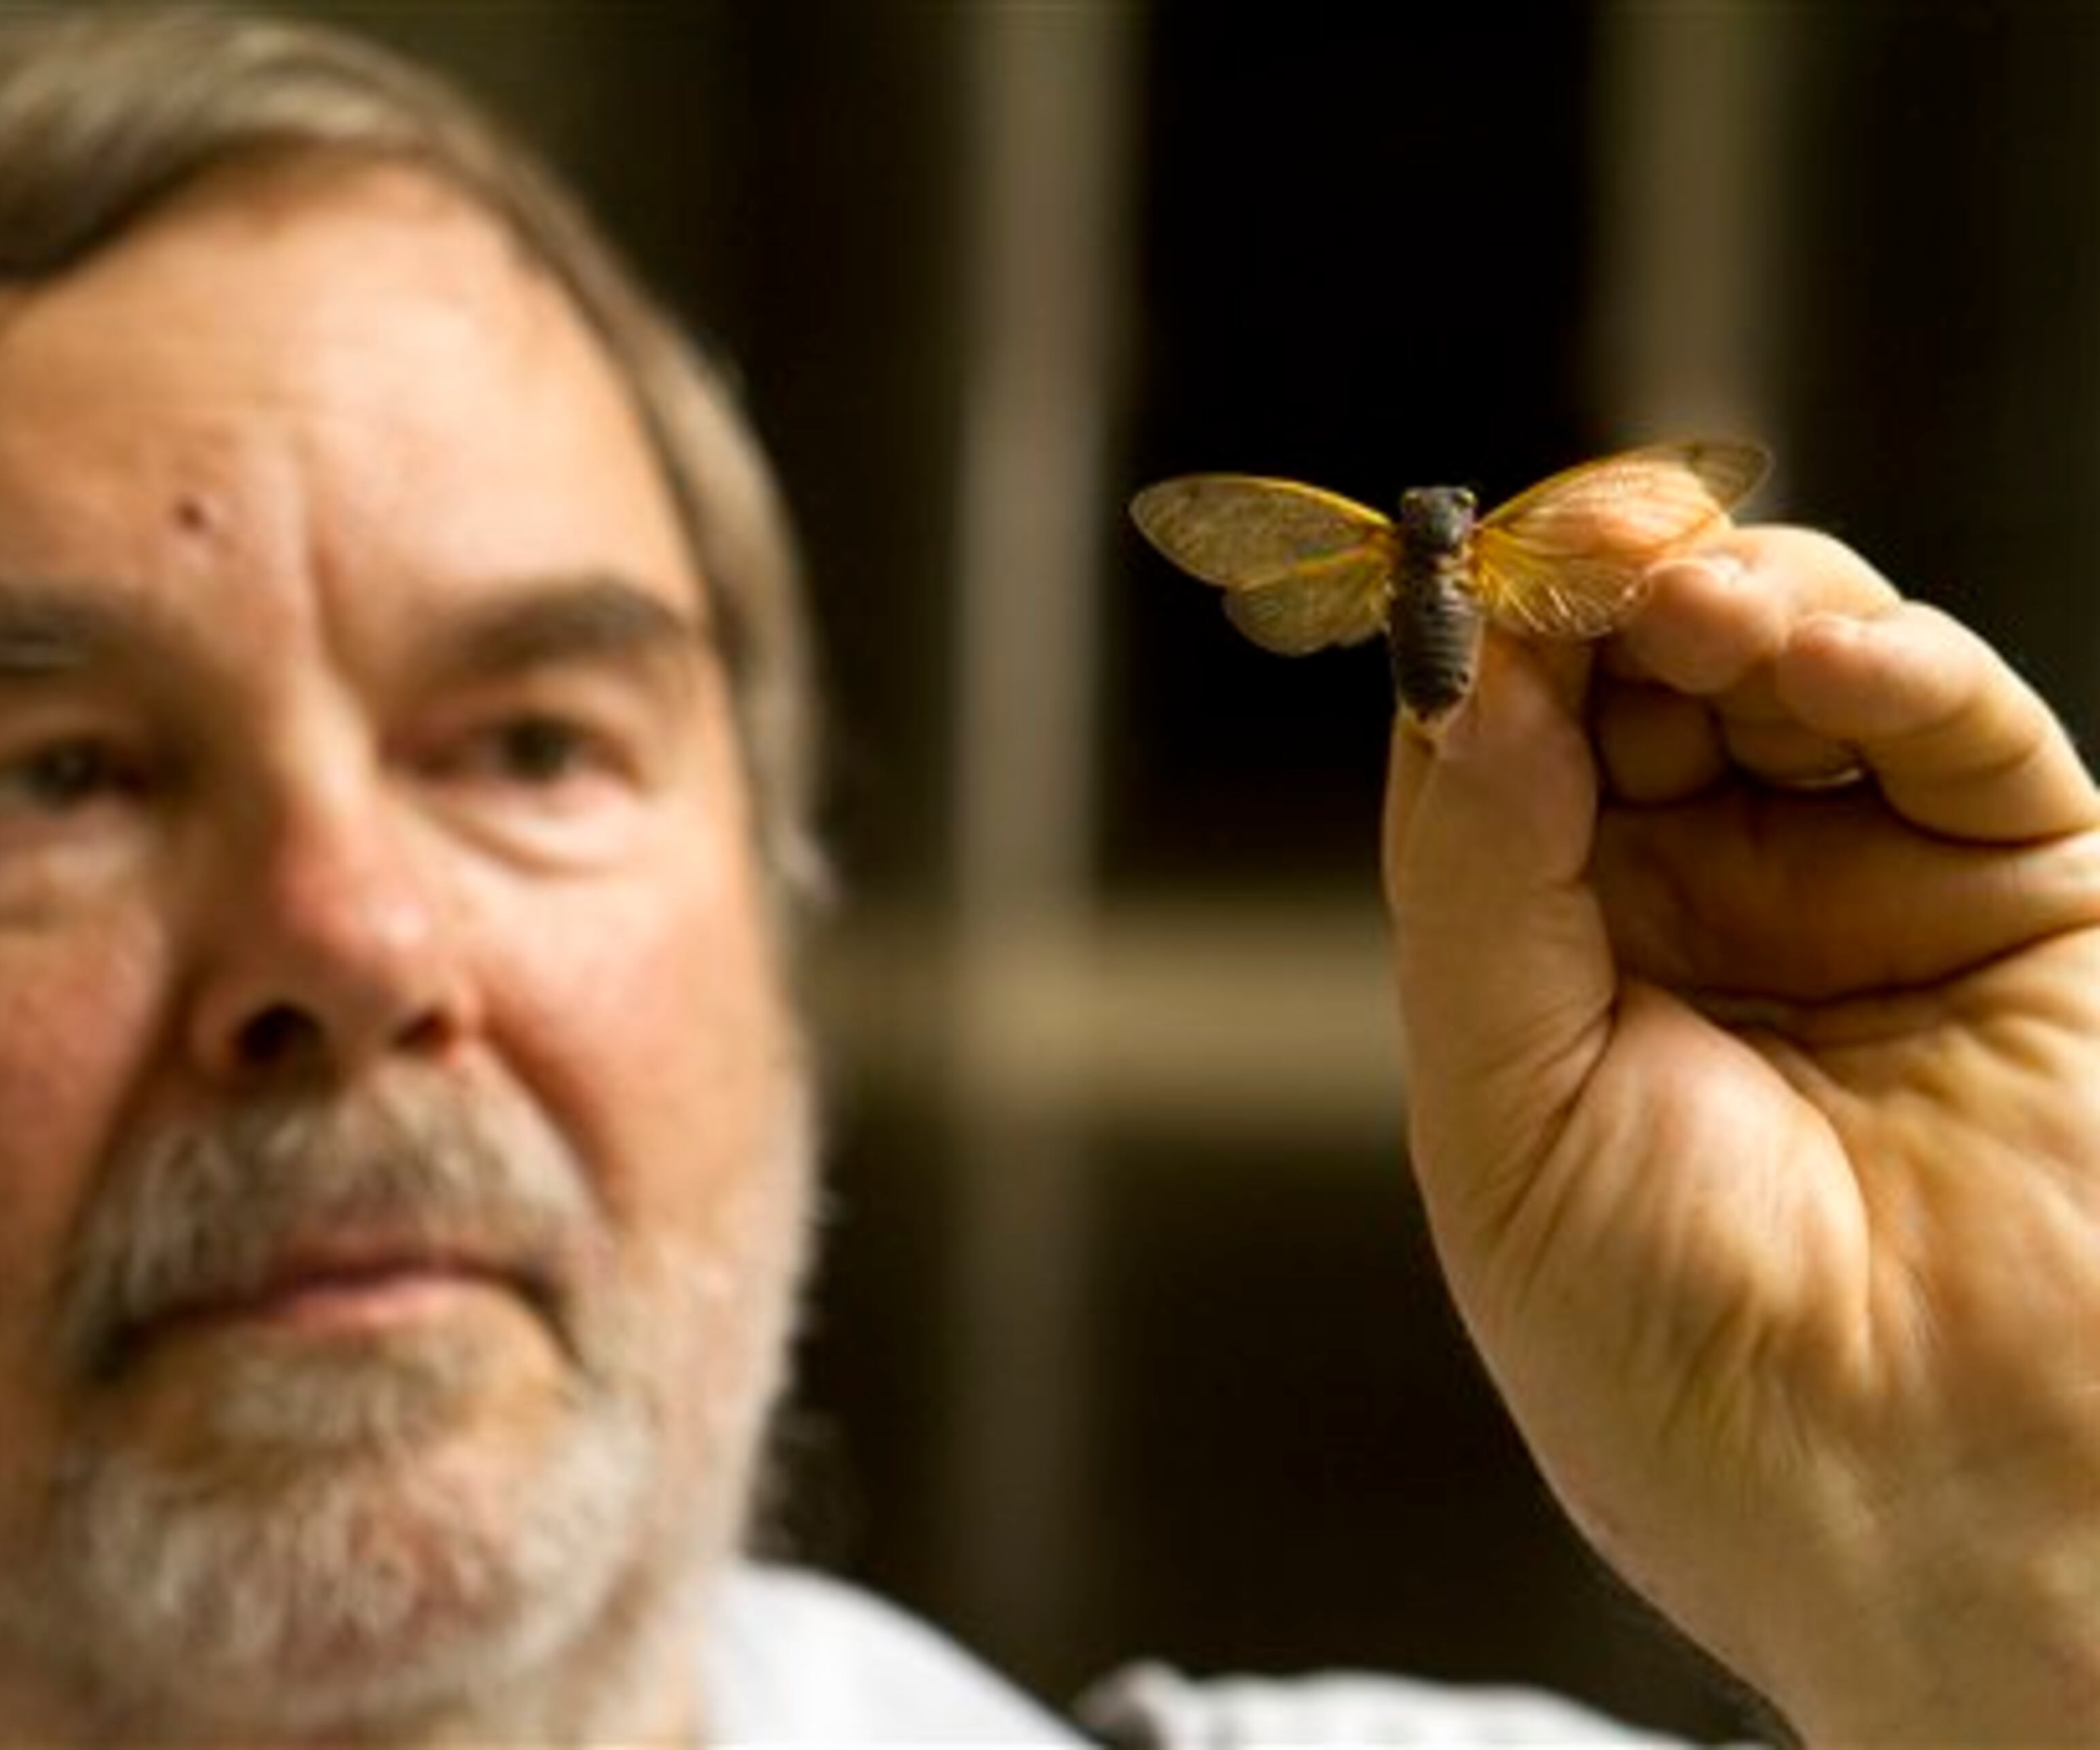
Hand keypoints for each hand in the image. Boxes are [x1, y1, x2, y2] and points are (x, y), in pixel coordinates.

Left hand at [1382, 527, 2099, 1743]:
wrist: (1929, 1521)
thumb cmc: (1683, 1365)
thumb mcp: (1506, 1119)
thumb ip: (1477, 882)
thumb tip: (1449, 669)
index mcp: (1553, 966)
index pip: (1507, 747)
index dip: (1489, 641)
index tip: (1463, 562)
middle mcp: (1704, 910)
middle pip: (1642, 672)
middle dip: (1606, 588)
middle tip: (1584, 549)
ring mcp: (1863, 886)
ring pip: (1791, 658)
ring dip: (1735, 594)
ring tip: (1691, 601)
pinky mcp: (2022, 889)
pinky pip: (1953, 727)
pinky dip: (1888, 657)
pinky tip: (1813, 646)